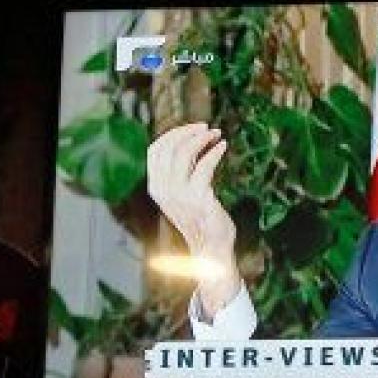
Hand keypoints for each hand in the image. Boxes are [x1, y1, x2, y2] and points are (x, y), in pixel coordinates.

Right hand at [146, 122, 240, 315]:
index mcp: (156, 187)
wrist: (211, 249)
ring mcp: (180, 195)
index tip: (192, 128)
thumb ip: (183, 171)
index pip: (155, 150)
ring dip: (202, 139)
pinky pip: (204, 166)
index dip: (173, 134)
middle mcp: (164, 190)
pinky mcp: (199, 198)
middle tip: (207, 128)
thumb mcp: (183, 193)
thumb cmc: (201, 220)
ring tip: (217, 135)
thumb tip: (190, 141)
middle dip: (188, 132)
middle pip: (169, 147)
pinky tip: (223, 147)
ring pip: (185, 153)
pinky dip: (214, 152)